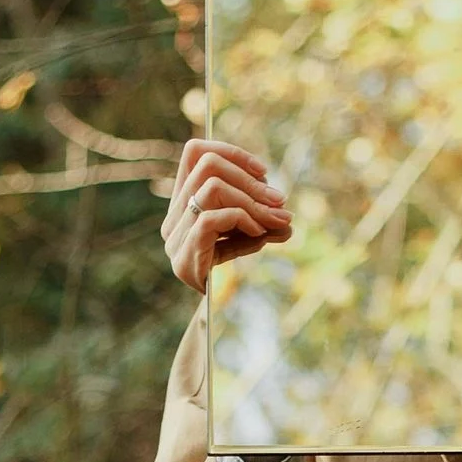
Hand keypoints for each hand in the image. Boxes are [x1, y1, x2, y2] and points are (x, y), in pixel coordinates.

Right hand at [164, 134, 291, 293]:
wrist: (205, 310)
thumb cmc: (222, 264)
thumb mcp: (246, 234)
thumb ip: (264, 221)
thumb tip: (287, 219)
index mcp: (182, 199)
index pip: (195, 151)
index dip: (231, 153)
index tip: (263, 171)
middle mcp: (173, 213)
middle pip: (207, 165)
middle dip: (250, 179)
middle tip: (280, 200)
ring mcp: (176, 234)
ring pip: (211, 188)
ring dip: (251, 201)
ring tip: (274, 220)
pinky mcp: (184, 254)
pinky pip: (212, 219)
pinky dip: (241, 219)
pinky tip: (258, 233)